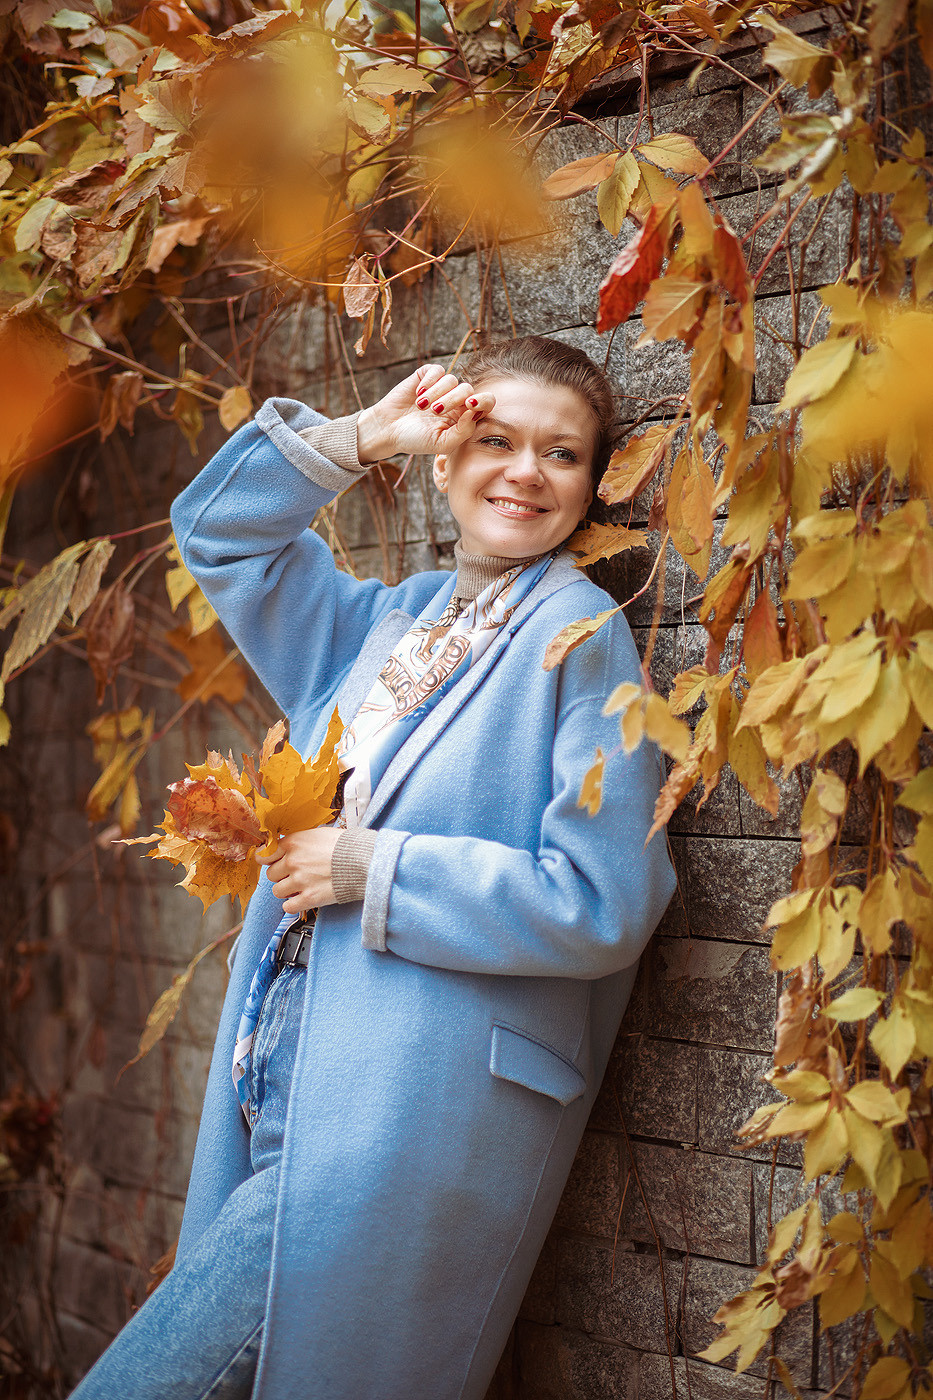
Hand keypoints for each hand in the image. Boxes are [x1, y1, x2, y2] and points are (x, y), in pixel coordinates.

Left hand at [256, 827, 341, 912]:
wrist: (363, 860)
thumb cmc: (345, 845)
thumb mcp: (317, 834)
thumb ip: (297, 841)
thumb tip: (284, 846)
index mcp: (293, 843)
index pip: (265, 855)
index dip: (269, 860)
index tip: (271, 864)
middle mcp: (292, 861)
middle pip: (270, 874)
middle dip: (280, 876)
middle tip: (293, 875)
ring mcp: (300, 880)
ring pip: (277, 891)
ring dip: (286, 891)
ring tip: (299, 888)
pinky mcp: (309, 898)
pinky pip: (288, 907)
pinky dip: (292, 905)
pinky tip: (301, 900)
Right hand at [356, 365, 495, 462]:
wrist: (388, 430)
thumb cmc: (416, 439)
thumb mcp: (442, 443)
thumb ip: (463, 431)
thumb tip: (475, 412)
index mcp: (464, 416)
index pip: (485, 402)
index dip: (483, 400)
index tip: (469, 406)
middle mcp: (456, 400)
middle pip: (467, 389)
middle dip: (452, 400)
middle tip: (435, 412)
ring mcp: (441, 387)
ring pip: (451, 379)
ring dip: (436, 394)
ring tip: (421, 407)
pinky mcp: (427, 376)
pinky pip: (437, 370)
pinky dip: (428, 382)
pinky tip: (418, 395)